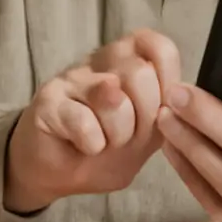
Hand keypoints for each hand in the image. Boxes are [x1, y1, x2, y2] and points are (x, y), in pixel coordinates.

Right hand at [4, 29, 180, 213]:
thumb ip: (164, 112)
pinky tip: (84, 146)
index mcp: (132, 58)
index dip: (167, 86)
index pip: (161, 49)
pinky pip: (85, 124)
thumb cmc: (108, 147)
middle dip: (144, 119)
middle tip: (127, 135)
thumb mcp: (148, 134)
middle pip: (141, 74)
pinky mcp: (47, 100)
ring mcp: (73, 76)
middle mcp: (102, 58)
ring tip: (105, 141)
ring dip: (117, 134)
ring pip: (114, 98)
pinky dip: (92, 145)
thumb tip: (173, 94)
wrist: (57, 172)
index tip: (156, 113)